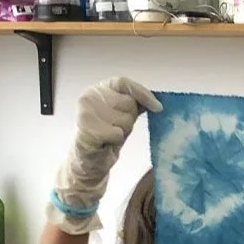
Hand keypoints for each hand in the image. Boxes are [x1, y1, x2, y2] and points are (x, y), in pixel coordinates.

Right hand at [48, 77, 161, 234]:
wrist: (89, 160)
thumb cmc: (106, 135)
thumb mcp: (123, 115)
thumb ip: (135, 104)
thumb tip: (156, 102)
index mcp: (99, 88)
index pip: (124, 83)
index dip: (142, 93)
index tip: (158, 107)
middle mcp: (90, 95)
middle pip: (127, 103)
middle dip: (129, 119)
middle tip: (116, 127)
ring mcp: (86, 111)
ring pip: (124, 120)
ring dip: (122, 131)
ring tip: (110, 135)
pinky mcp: (85, 128)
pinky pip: (116, 133)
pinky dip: (115, 140)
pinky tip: (105, 142)